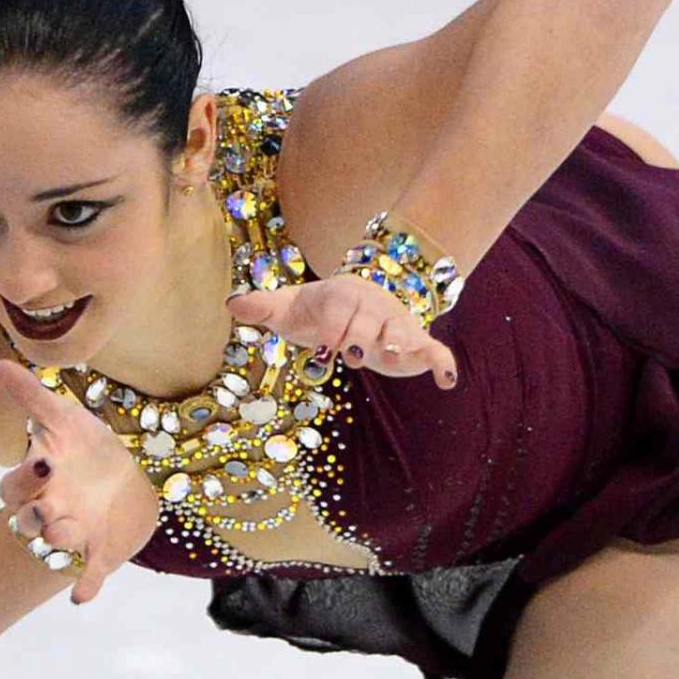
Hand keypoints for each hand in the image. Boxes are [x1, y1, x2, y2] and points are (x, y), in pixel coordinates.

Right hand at [0, 359, 160, 604]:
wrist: (122, 482)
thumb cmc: (82, 449)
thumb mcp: (62, 419)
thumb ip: (30, 397)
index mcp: (36, 482)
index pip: (14, 487)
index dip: (23, 479)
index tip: (41, 461)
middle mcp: (48, 512)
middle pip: (27, 522)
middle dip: (34, 518)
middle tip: (45, 509)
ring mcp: (72, 535)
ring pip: (56, 547)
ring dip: (60, 544)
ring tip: (66, 535)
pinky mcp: (98, 554)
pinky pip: (86, 576)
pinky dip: (84, 585)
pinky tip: (82, 596)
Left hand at [225, 273, 459, 388]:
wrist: (362, 300)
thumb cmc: (320, 310)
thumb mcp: (291, 308)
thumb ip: (264, 306)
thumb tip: (231, 303)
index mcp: (342, 296)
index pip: (337, 312)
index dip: (331, 330)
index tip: (323, 348)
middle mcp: (373, 308)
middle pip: (369, 323)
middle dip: (361, 339)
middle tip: (353, 356)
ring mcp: (397, 325)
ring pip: (401, 332)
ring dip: (398, 342)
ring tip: (390, 353)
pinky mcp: (416, 344)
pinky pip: (435, 351)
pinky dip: (442, 363)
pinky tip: (447, 382)